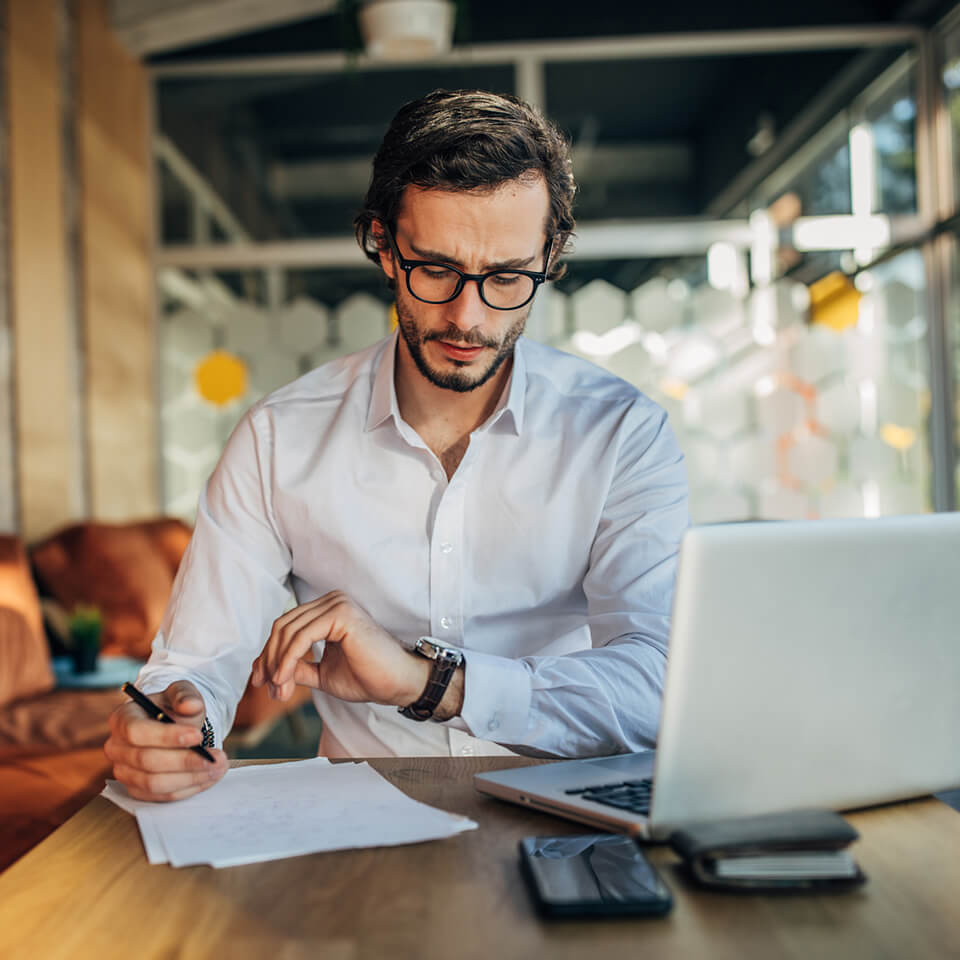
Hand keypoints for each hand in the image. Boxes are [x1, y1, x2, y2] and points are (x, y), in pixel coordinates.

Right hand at [104, 680, 227, 801]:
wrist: (175, 725)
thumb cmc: (174, 707)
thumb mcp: (182, 692)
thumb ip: (186, 695)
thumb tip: (191, 705)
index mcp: (122, 718)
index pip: (137, 731)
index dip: (167, 736)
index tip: (198, 736)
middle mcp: (117, 748)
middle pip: (146, 761)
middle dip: (185, 761)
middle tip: (216, 758)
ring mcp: (124, 772)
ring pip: (154, 783)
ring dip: (190, 778)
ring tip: (217, 767)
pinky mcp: (136, 790)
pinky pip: (161, 796)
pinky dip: (187, 789)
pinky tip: (208, 777)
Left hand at [251, 591, 429, 708]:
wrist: (397, 683)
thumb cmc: (367, 677)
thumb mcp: (321, 673)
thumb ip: (296, 667)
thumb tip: (266, 671)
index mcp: (327, 611)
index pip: (286, 626)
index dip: (269, 655)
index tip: (261, 682)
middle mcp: (331, 601)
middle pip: (282, 626)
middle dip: (269, 660)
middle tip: (268, 689)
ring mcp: (336, 604)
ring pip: (288, 631)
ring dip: (277, 664)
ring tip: (279, 690)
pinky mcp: (340, 614)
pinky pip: (301, 637)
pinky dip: (287, 660)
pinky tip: (284, 679)